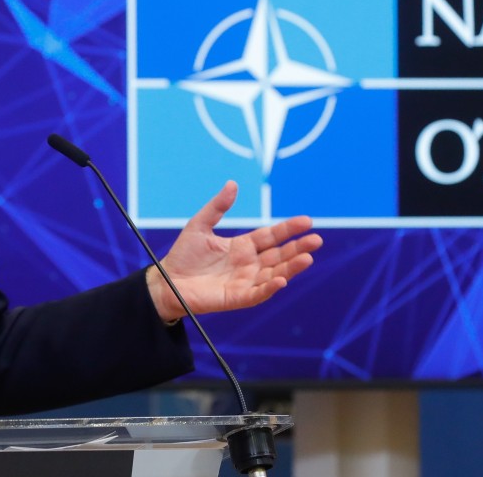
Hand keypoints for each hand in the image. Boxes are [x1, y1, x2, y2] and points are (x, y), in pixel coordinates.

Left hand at [146, 181, 321, 321]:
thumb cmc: (183, 255)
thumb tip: (232, 184)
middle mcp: (248, 264)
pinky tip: (281, 279)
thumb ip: (217, 207)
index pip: (271, 236)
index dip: (289, 229)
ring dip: (291, 267)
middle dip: (298, 248)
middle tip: (316, 240)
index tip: (307, 221)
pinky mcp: (236, 298)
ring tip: (307, 258)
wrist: (166, 281)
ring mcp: (244, 282)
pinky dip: (270, 288)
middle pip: (279, 255)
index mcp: (242, 247)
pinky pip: (257, 293)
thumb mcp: (200, 225)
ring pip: (274, 274)